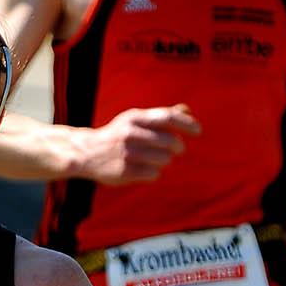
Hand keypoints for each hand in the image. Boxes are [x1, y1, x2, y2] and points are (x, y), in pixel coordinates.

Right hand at [75, 105, 200, 184]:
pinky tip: (145, 169)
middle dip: (177, 147)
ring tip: (156, 159)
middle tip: (177, 149)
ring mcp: (127, 153)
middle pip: (170, 141)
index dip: (186, 124)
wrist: (88, 152)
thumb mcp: (136, 119)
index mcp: (136, 117)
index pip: (168, 117)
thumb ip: (161, 116)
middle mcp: (131, 133)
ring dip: (165, 161)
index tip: (198, 131)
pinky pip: (153, 174)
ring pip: (164, 159)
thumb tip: (186, 111)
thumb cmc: (118, 134)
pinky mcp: (124, 171)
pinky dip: (154, 173)